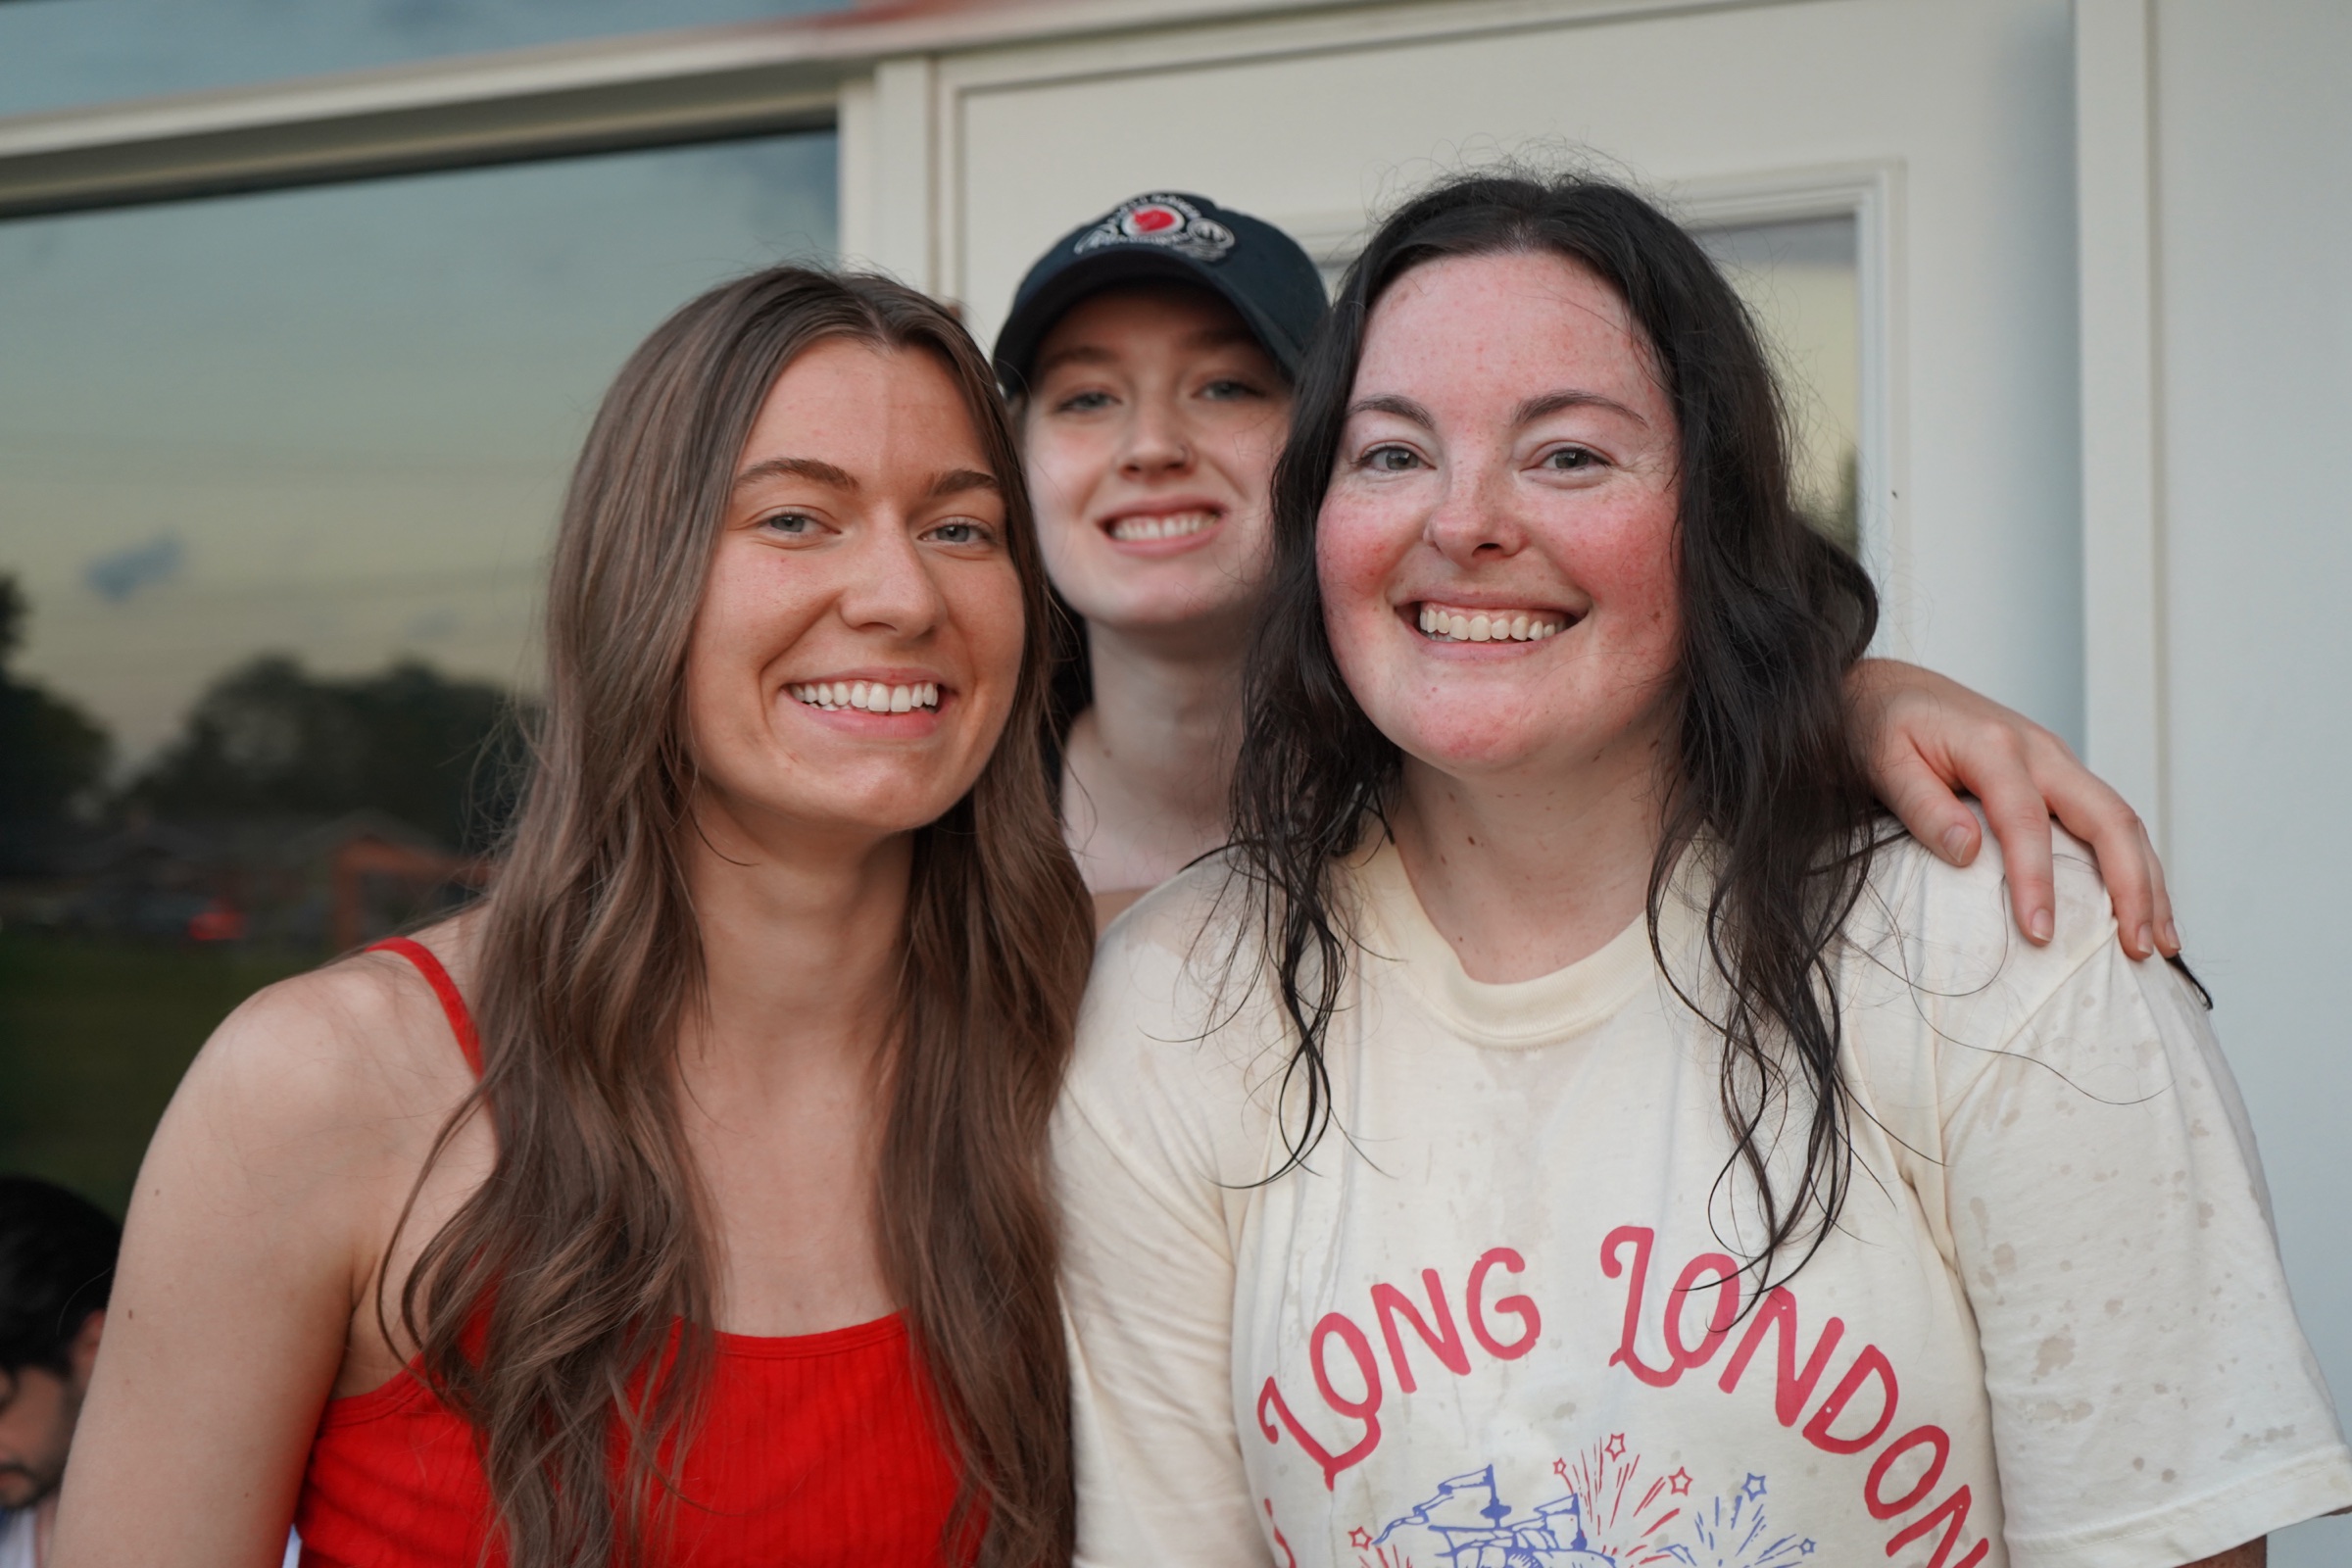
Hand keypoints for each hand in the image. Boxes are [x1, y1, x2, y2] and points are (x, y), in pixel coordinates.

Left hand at [1848, 658, 2177, 959]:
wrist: (1887, 688)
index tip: (2040, 933)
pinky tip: (2140, 905)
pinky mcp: (2058, 775)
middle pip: (2108, 817)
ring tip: (2158, 941)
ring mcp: (2056, 761)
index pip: (2025, 821)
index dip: (2036, 880)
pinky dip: (2133, 862)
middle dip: (2132, 885)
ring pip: (2122, 819)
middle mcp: (2039, 750)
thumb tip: (1968, 853)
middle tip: (2139, 948)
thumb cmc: (1880, 725)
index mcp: (1993, 746)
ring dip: (2148, 880)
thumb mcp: (1883, 762)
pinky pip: (2108, 818)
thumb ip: (1923, 806)